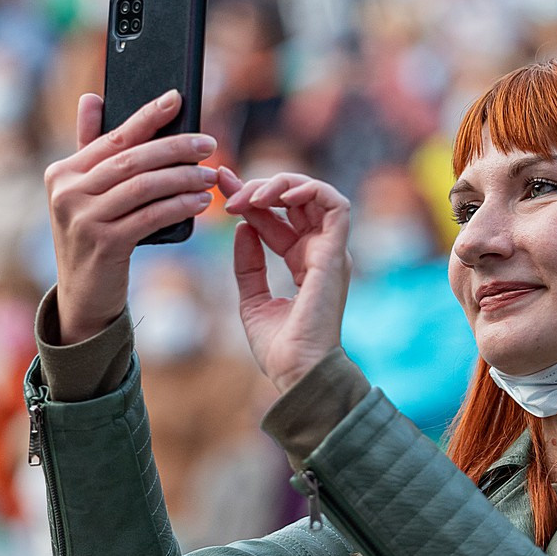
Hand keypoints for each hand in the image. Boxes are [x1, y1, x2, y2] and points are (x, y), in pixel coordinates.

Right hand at [43, 90, 218, 343]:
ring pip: (144, 187)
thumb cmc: (94, 236)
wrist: (84, 296)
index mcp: (62, 172)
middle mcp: (66, 193)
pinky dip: (179, 206)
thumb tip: (92, 97)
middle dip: (175, 148)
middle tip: (208, 144)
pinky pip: (150, 216)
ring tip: (210, 176)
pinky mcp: (103, 244)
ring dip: (183, 178)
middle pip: (132, 160)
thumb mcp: (85, 193)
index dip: (147, 117)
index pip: (113, 137)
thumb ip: (89, 147)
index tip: (177, 99)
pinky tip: (200, 203)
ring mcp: (83, 219)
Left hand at [223, 171, 352, 393]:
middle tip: (227, 187)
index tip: (221, 189)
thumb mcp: (252, 299)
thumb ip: (248, 265)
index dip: (249, 200)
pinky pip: (335, 205)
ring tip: (251, 195)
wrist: (296, 371)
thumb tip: (242, 228)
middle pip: (293, 202)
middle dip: (259, 186)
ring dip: (282, 185)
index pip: (277, 219)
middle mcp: (319, 252)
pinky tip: (279, 196)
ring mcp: (330, 252)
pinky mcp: (335, 253)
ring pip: (316, 195)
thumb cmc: (280, 348)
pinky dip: (309, 190)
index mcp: (303, 263)